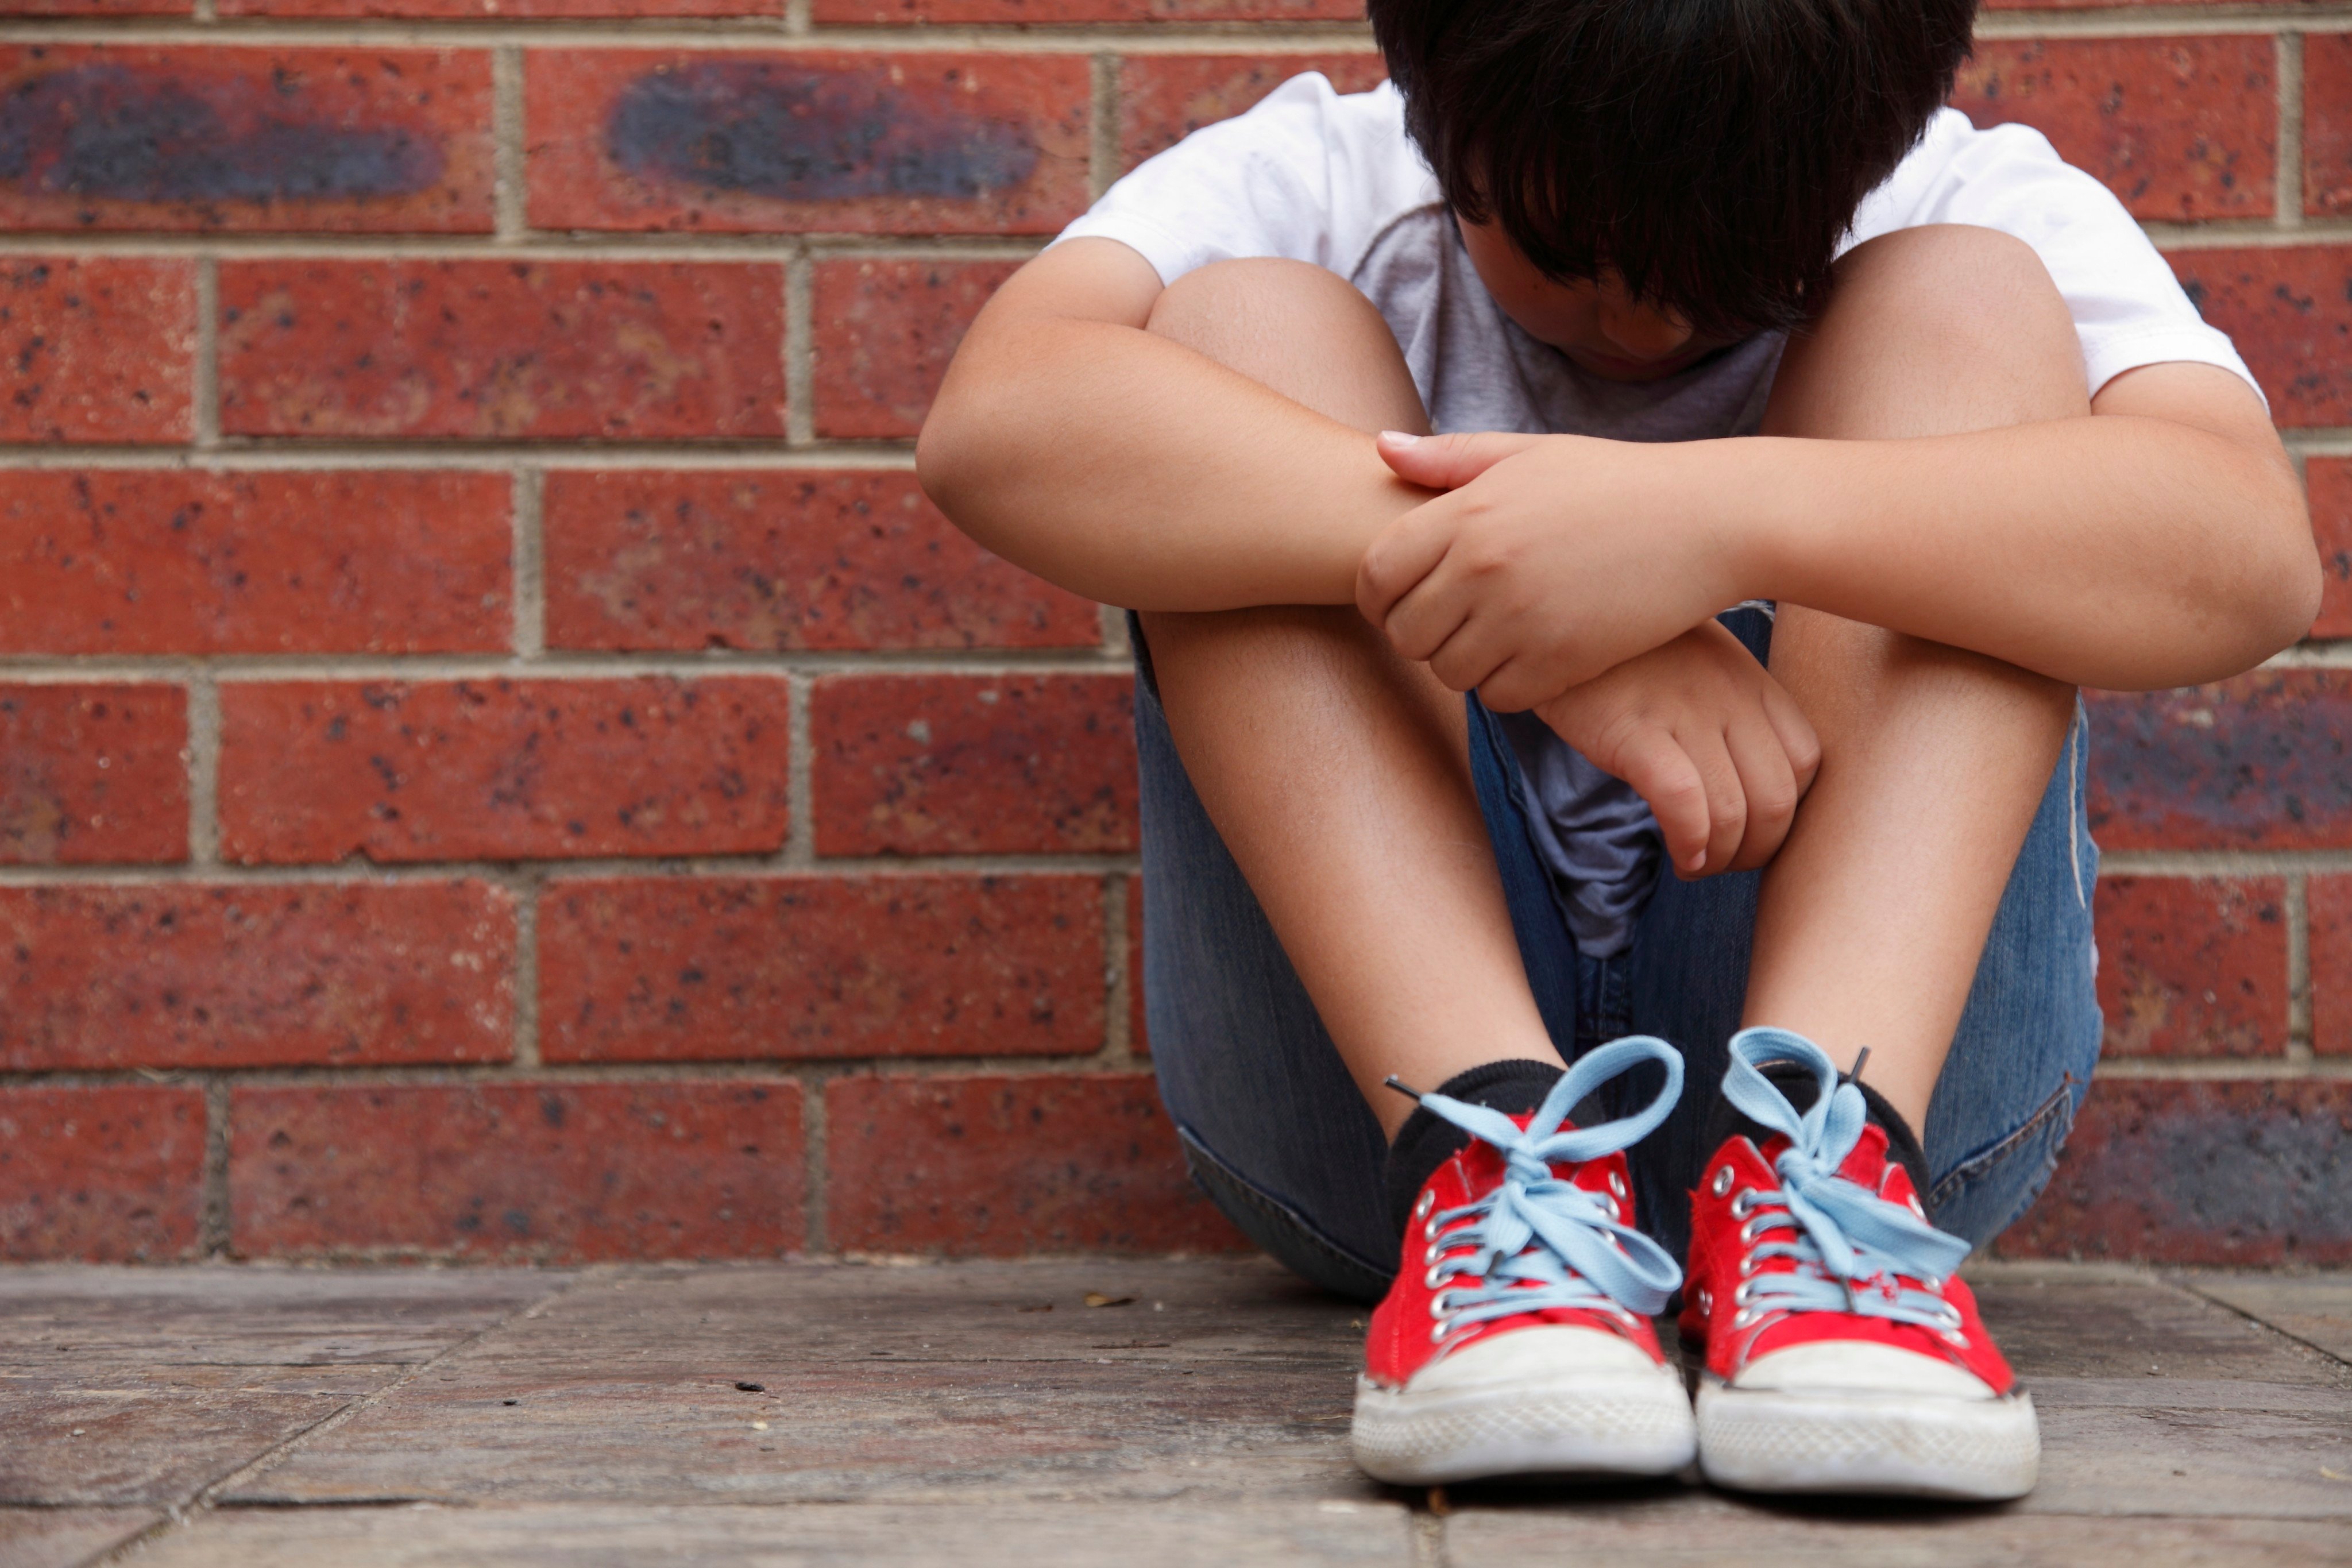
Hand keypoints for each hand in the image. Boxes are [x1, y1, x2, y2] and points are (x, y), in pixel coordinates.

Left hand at [1357, 430, 1747, 709]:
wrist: (1706, 519)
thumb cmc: (1614, 482)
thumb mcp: (1530, 454)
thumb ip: (1449, 459)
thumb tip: (1381, 448)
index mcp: (1466, 514)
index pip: (1375, 576)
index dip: (1379, 597)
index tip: (1404, 599)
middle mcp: (1483, 569)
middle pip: (1404, 634)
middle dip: (1421, 635)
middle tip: (1454, 624)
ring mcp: (1521, 619)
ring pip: (1448, 673)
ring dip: (1464, 664)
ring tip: (1495, 640)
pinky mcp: (1561, 660)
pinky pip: (1499, 697)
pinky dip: (1508, 687)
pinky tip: (1532, 659)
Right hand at [1533, 620, 1820, 876]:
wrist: (1554, 610)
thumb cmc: (1622, 649)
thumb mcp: (1695, 658)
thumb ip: (1729, 702)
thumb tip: (1743, 773)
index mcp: (1750, 679)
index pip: (1805, 761)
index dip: (1787, 813)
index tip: (1752, 832)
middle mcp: (1728, 694)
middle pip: (1777, 798)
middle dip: (1757, 850)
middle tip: (1722, 863)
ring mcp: (1683, 711)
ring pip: (1734, 811)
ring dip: (1719, 858)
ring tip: (1693, 865)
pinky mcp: (1633, 730)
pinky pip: (1683, 802)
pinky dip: (1689, 842)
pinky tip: (1677, 854)